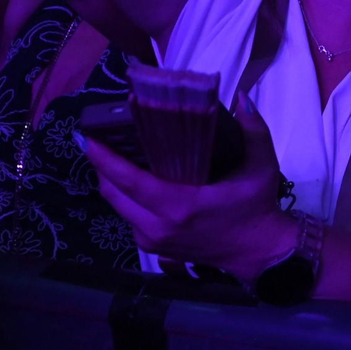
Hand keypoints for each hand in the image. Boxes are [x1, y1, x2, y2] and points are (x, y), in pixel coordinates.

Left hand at [82, 96, 295, 280]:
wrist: (257, 252)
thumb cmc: (257, 207)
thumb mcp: (262, 166)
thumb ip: (253, 130)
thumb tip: (241, 96)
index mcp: (181, 206)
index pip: (131, 181)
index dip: (106, 160)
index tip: (88, 137)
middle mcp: (159, 226)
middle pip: (114, 194)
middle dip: (101, 166)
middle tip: (96, 137)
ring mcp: (153, 240)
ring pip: (118, 207)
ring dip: (111, 182)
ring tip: (109, 154)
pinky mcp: (153, 248)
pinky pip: (128, 217)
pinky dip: (124, 197)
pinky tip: (128, 179)